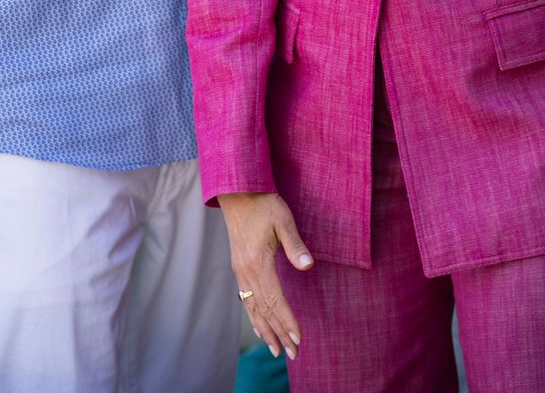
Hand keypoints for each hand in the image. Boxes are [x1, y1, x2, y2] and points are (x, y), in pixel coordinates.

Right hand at [218, 191, 312, 360]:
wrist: (236, 189)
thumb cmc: (263, 202)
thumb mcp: (282, 218)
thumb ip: (295, 244)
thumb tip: (308, 266)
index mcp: (258, 261)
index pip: (275, 299)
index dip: (287, 321)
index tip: (299, 339)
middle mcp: (246, 270)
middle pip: (263, 309)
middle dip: (279, 333)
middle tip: (293, 354)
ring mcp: (239, 269)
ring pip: (252, 307)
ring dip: (265, 329)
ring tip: (276, 350)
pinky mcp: (238, 266)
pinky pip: (245, 298)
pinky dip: (253, 316)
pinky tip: (258, 326)